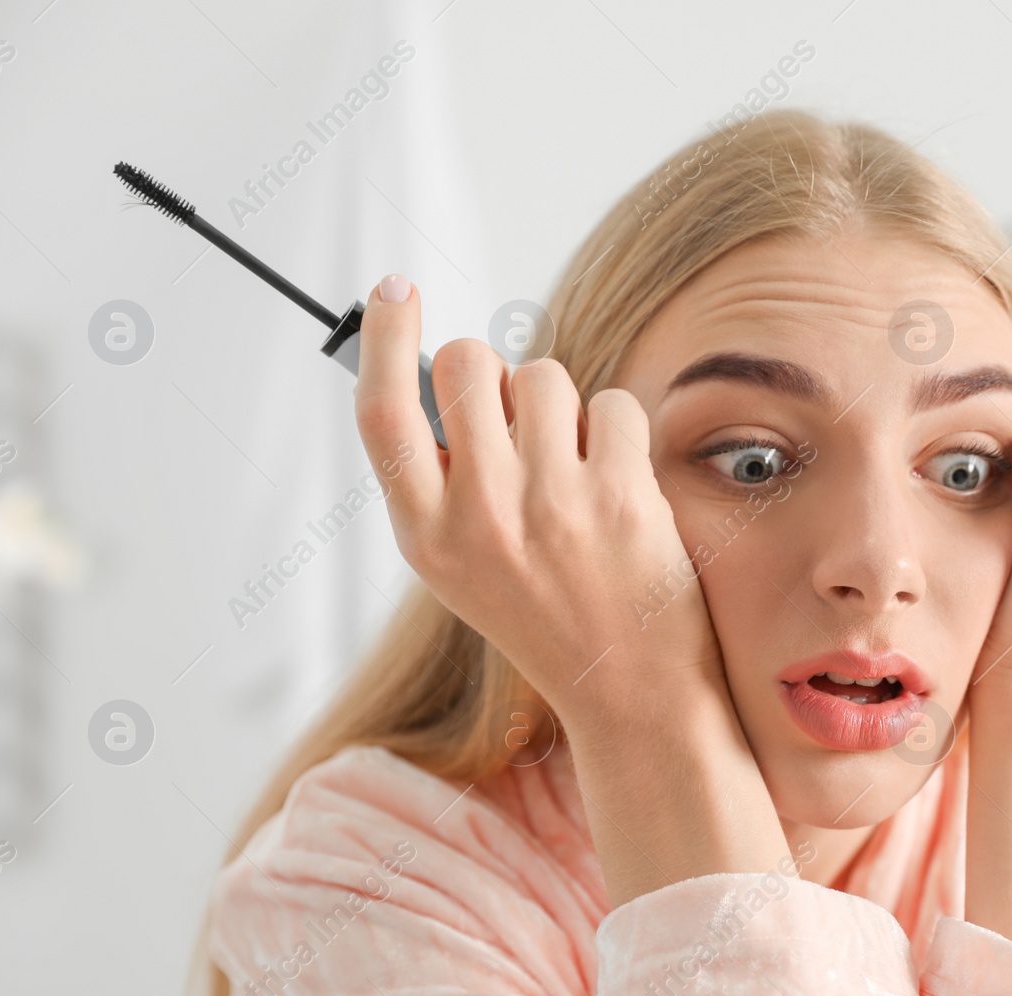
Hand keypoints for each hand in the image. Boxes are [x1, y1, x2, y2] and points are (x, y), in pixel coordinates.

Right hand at [353, 281, 724, 736]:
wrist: (629, 689)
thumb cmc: (546, 613)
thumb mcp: (462, 564)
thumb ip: (444, 479)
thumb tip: (450, 379)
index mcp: (426, 536)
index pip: (381, 414)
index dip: (382, 340)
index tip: (394, 291)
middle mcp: (478, 516)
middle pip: (465, 366)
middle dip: (491, 372)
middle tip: (515, 422)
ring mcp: (549, 503)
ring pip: (542, 375)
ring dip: (560, 407)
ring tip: (572, 471)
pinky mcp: (618, 494)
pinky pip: (610, 403)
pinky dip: (616, 431)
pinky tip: (616, 486)